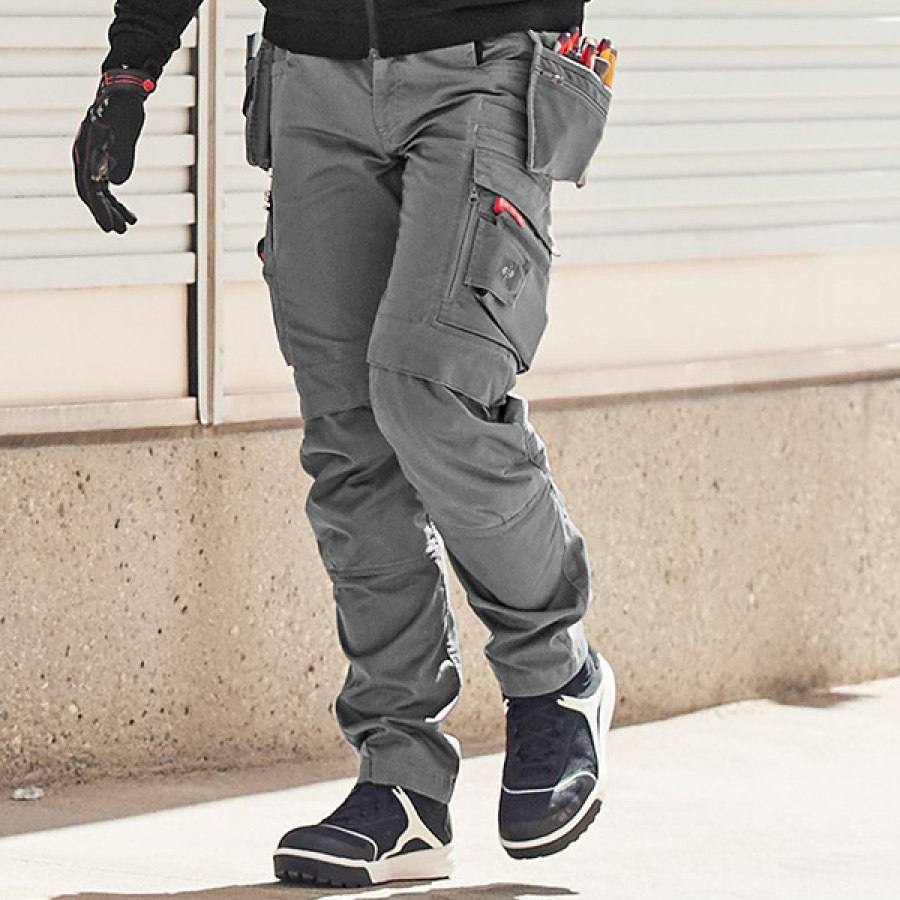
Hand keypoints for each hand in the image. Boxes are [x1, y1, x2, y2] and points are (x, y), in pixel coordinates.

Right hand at [72, 69, 155, 232]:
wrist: (123, 93)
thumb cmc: (123, 109)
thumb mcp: (125, 134)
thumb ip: (121, 157)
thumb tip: (114, 182)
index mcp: (84, 152)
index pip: (89, 188)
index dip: (99, 209)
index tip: (110, 226)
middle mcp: (84, 158)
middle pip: (92, 193)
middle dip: (105, 213)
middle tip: (119, 231)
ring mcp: (92, 160)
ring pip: (100, 193)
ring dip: (113, 210)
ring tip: (127, 226)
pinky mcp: (104, 161)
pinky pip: (108, 187)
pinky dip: (118, 202)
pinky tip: (131, 216)